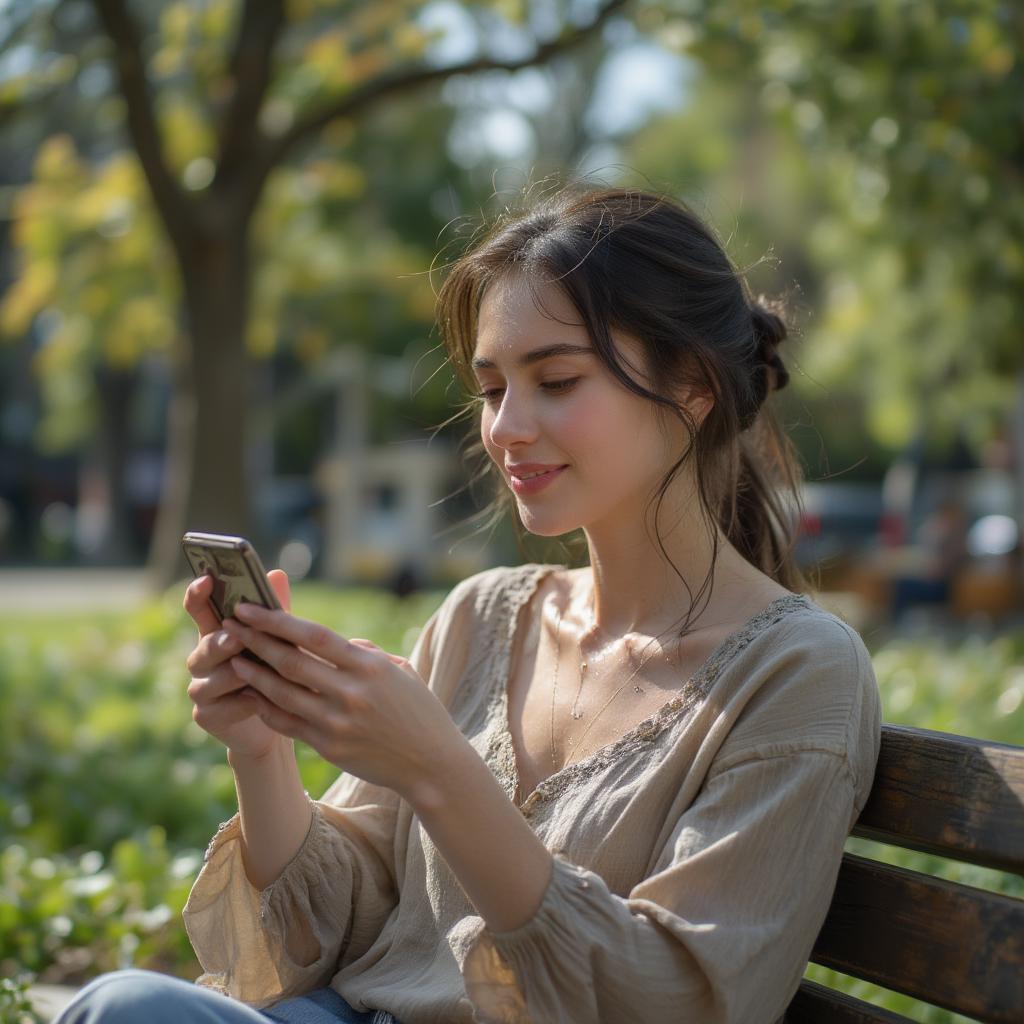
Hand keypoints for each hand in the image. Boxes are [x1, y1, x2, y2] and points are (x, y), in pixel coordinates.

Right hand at [184, 570, 292, 758]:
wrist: (278, 715)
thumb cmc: (275, 667)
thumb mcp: (277, 637)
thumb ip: (272, 609)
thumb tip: (276, 574)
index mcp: (216, 632)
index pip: (198, 609)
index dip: (197, 594)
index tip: (206, 580)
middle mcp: (202, 658)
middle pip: (203, 646)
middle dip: (220, 642)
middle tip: (236, 638)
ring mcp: (201, 687)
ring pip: (209, 679)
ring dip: (233, 676)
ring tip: (253, 673)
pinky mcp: (206, 715)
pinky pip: (217, 708)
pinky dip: (239, 704)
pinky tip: (257, 701)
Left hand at [221, 603, 472, 802]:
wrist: (431, 763)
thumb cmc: (418, 709)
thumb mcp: (400, 670)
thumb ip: (365, 653)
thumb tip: (336, 641)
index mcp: (370, 667)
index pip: (315, 636)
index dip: (278, 620)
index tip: (251, 607)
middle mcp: (352, 693)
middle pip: (292, 662)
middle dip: (256, 640)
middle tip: (229, 624)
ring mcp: (338, 723)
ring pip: (283, 693)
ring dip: (254, 674)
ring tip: (233, 657)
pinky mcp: (329, 747)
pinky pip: (288, 723)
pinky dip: (266, 707)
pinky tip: (251, 693)